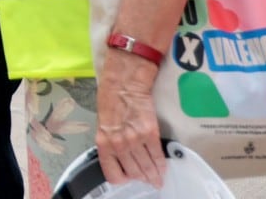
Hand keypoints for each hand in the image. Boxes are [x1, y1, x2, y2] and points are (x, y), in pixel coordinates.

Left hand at [96, 51, 165, 186]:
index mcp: (104, 144)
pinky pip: (157, 155)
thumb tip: (119, 157)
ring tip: (158, 179)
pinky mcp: (150, 133)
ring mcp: (135, 140)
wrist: (123, 83)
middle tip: (149, 181)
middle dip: (142, 179)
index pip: (113, 174)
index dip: (122, 179)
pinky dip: (161, 164)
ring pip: (147, 167)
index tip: (129, 179)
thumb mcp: (102, 124)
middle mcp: (119, 145)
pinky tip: (163, 169)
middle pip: (133, 172)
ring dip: (154, 175)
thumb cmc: (109, 99)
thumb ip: (110, 143)